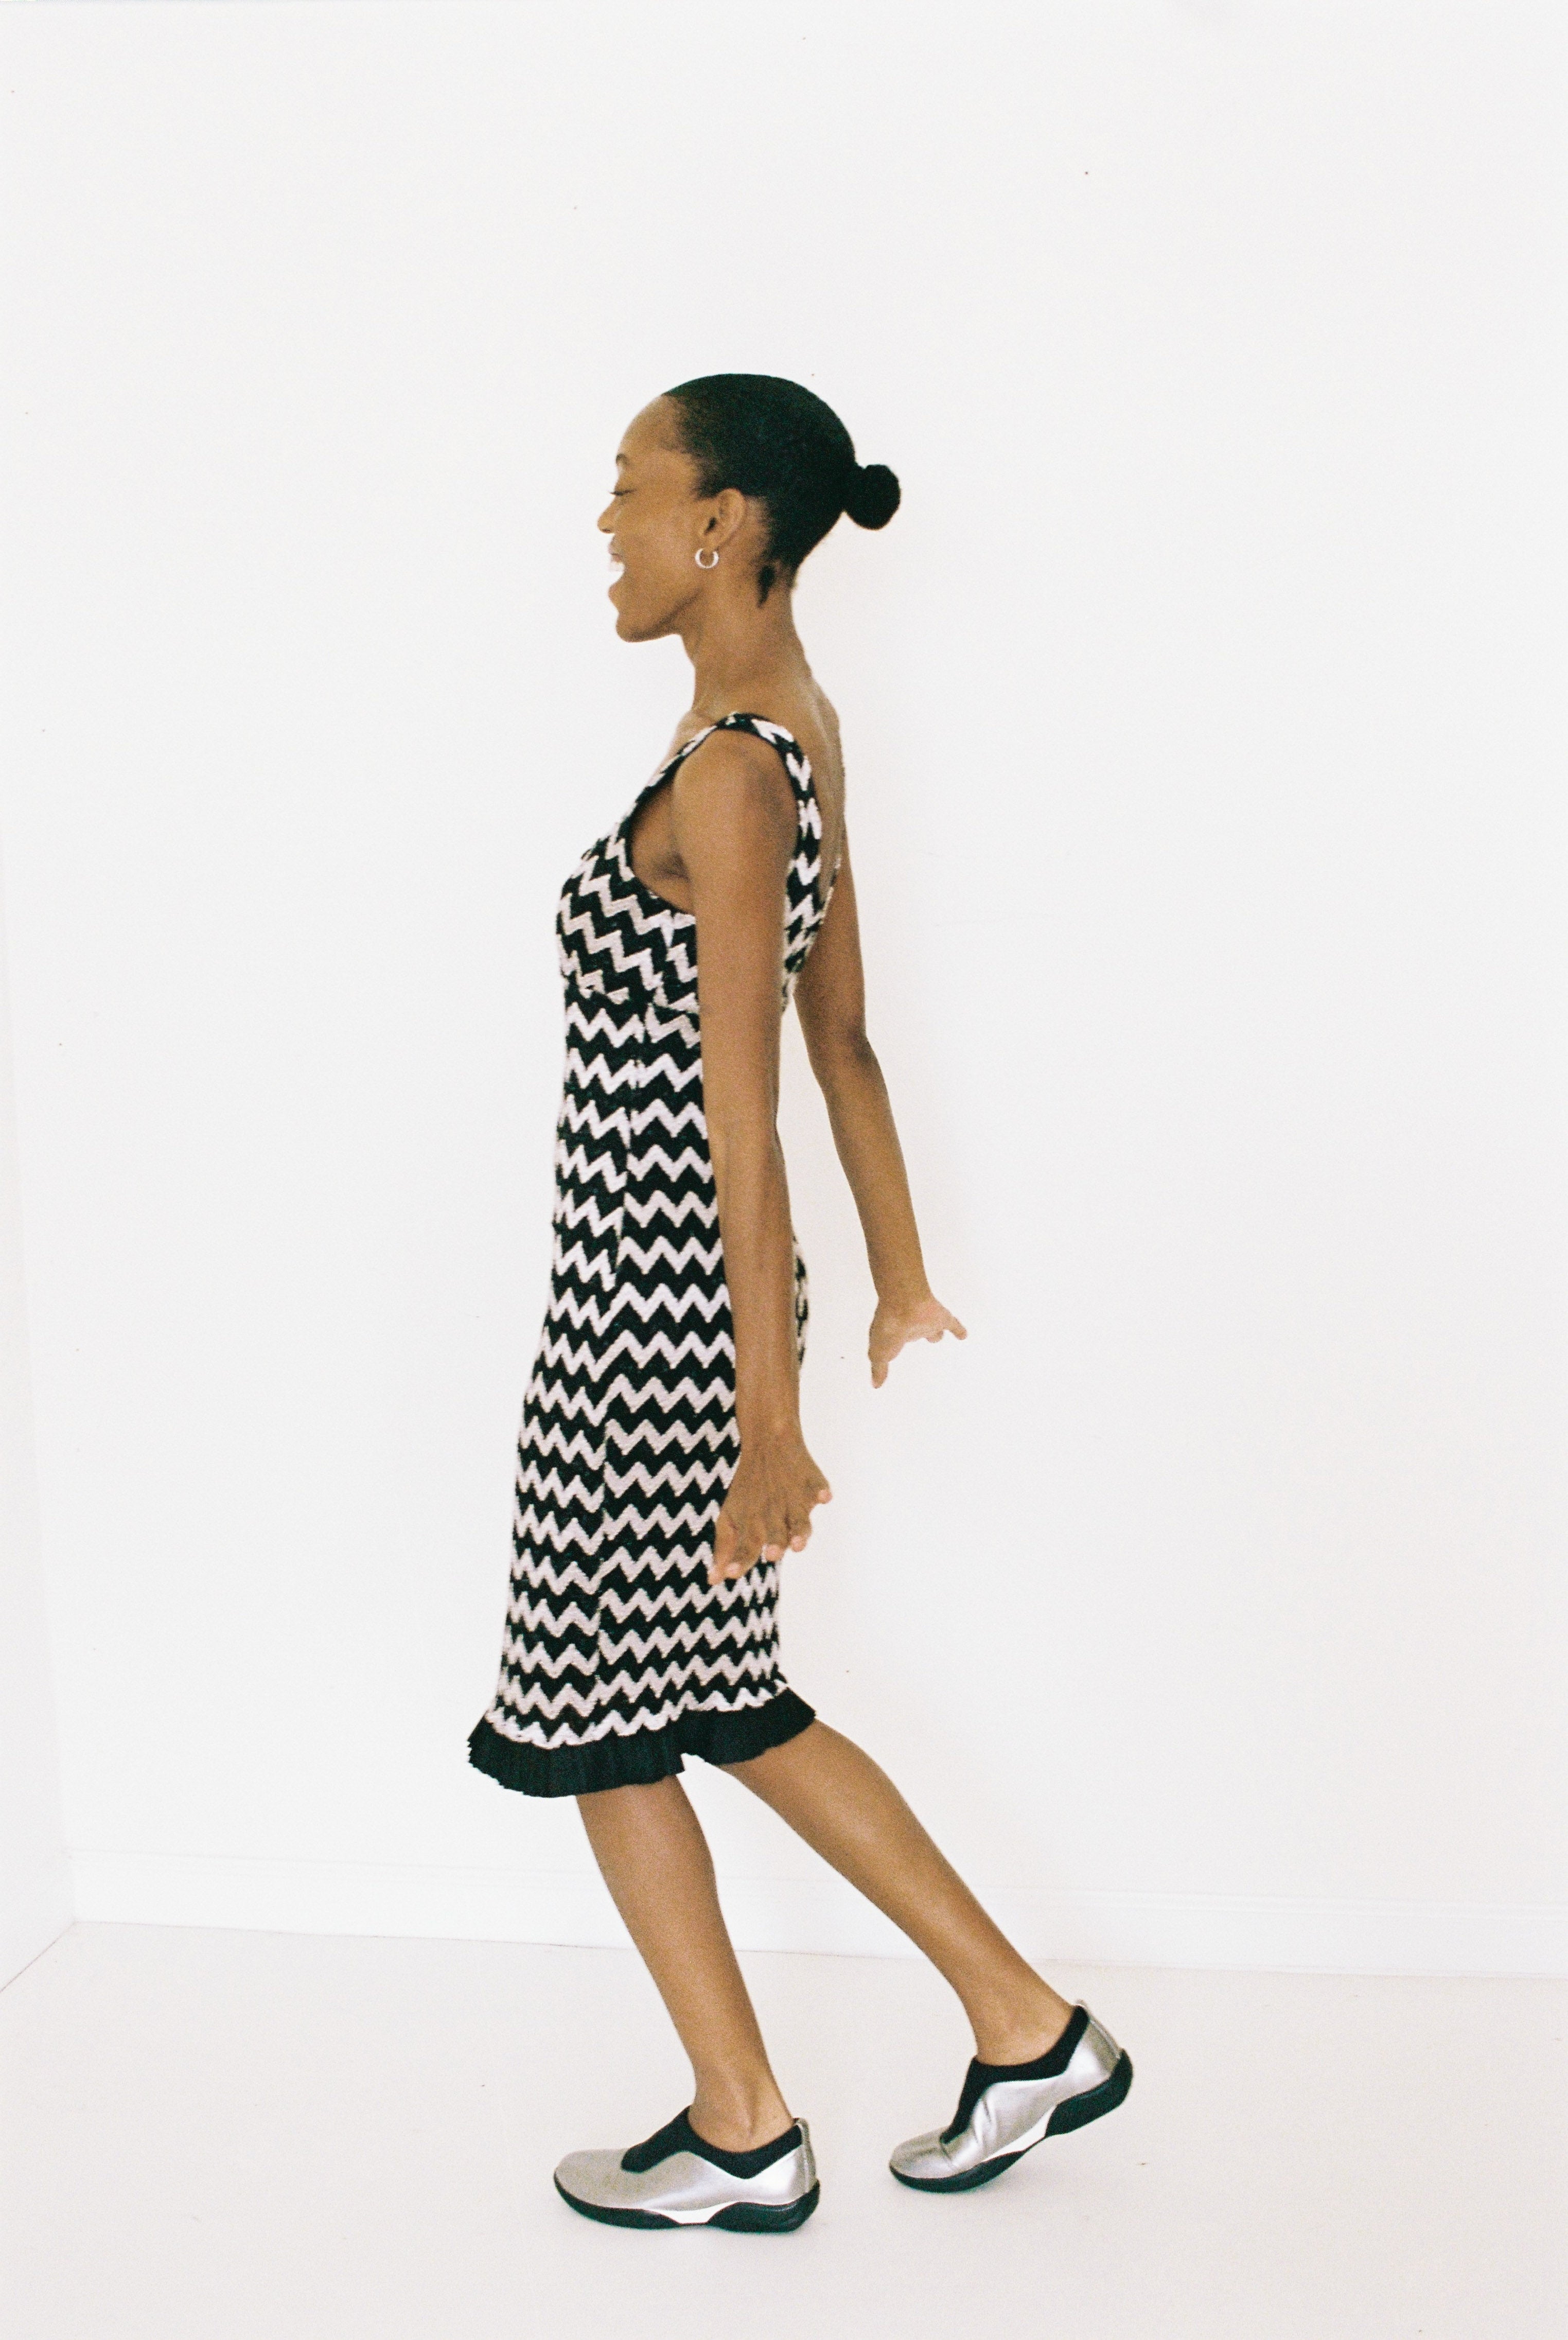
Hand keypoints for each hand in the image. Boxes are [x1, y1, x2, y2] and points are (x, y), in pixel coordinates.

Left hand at [709, 1430, 832, 1584]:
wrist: (767, 1442)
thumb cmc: (747, 1489)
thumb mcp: (730, 1515)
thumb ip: (724, 1549)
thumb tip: (713, 1581)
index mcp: (752, 1522)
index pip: (745, 1545)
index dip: (739, 1560)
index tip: (730, 1574)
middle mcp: (773, 1512)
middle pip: (775, 1533)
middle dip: (775, 1544)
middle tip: (772, 1554)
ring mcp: (793, 1497)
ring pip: (798, 1517)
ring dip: (799, 1530)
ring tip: (799, 1543)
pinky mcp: (811, 1481)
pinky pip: (817, 1487)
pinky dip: (820, 1491)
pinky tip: (824, 1497)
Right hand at [869, 1289, 967, 1387]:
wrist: (904, 1304)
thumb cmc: (888, 1328)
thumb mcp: (878, 1353)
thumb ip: (879, 1369)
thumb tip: (876, 1385)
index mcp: (895, 1335)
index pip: (895, 1343)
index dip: (894, 1348)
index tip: (893, 1353)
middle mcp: (910, 1327)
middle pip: (914, 1334)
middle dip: (915, 1336)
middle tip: (916, 1338)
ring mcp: (927, 1321)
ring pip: (932, 1329)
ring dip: (935, 1333)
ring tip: (937, 1336)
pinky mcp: (942, 1318)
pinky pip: (953, 1325)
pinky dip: (959, 1331)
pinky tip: (963, 1335)